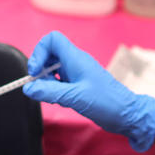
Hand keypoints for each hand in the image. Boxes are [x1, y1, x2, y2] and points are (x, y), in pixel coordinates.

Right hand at [25, 31, 154, 151]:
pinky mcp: (79, 85)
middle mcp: (76, 63)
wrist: (126, 115)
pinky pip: (60, 82)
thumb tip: (28, 89)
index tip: (35, 71)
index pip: (52, 40)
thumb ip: (49, 92)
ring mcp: (78, 74)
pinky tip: (61, 101)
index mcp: (76, 59)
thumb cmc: (106, 103)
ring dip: (47, 83)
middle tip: (41, 88)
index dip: (39, 52)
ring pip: (53, 70)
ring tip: (53, 97)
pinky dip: (55, 90)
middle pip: (49, 55)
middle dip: (41, 71)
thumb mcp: (74, 97)